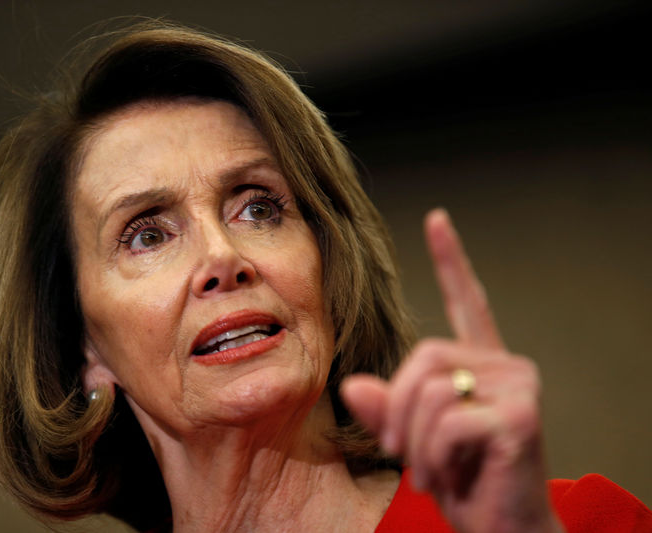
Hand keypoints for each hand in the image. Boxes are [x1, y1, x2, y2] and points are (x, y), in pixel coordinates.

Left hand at [341, 209, 561, 532]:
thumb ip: (386, 409)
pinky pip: (447, 421)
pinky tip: (451, 476)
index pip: (466, 302)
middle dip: (397, 408)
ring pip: (430, 388)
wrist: (503, 529)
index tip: (436, 219)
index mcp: (481, 364)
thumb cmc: (462, 482)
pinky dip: (434, 456)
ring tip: (430, 471)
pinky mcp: (521, 414)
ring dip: (416, 441)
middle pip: (423, 355)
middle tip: (400, 450)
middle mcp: (505, 365)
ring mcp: (518, 386)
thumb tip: (353, 384)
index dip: (451, 260)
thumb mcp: (412, 441)